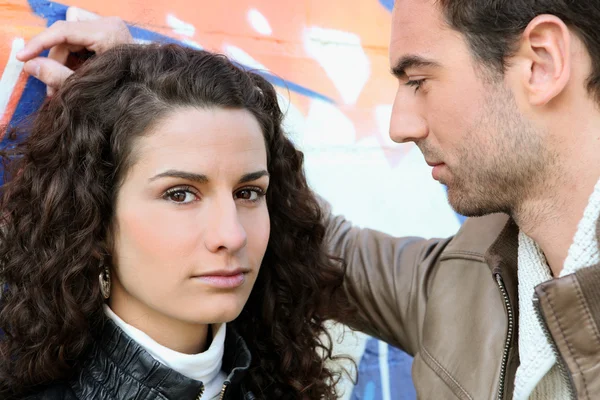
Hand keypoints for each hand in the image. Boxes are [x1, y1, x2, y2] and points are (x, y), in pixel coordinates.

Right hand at [16, 7, 132, 95]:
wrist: (148, 95)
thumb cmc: (122, 93)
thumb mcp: (86, 85)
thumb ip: (57, 75)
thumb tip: (29, 66)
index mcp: (108, 33)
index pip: (63, 31)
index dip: (39, 44)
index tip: (23, 58)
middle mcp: (110, 25)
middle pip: (66, 35)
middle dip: (55, 59)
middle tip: (51, 86)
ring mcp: (111, 28)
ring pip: (71, 36)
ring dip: (63, 58)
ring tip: (64, 83)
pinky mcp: (111, 34)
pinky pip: (82, 39)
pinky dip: (75, 56)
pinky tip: (77, 74)